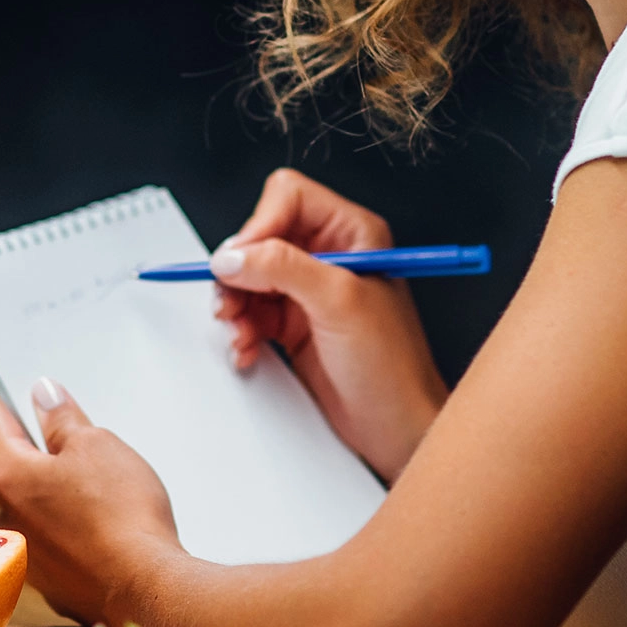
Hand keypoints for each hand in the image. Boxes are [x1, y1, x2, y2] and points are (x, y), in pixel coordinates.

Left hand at [0, 383, 183, 626]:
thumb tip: (44, 397)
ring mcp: (26, 556)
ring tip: (105, 491)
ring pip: (38, 506)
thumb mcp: (96, 445)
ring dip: (60, 493)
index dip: (14, 399)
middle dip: (45, 451)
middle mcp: (5, 518)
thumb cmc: (121, 514)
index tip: (33, 394)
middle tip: (86, 444)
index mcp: (8, 476)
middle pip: (17, 466)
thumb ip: (63, 420)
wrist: (147, 588)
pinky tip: (107, 527)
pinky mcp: (52, 582)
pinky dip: (73, 529)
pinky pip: (56, 541)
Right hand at [212, 169, 448, 477]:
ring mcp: (310, 291)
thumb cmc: (392, 367)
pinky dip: (242, 330)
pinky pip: (251, 312)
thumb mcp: (339, 304)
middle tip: (231, 301)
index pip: (289, 198)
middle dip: (241, 272)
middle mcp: (330, 256)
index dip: (259, 225)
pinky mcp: (295, 323)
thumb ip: (284, 269)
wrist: (395, 428)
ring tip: (240, 331)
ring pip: (250, 277)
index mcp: (352, 233)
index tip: (242, 260)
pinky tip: (248, 349)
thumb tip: (235, 255)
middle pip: (261, 238)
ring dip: (236, 305)